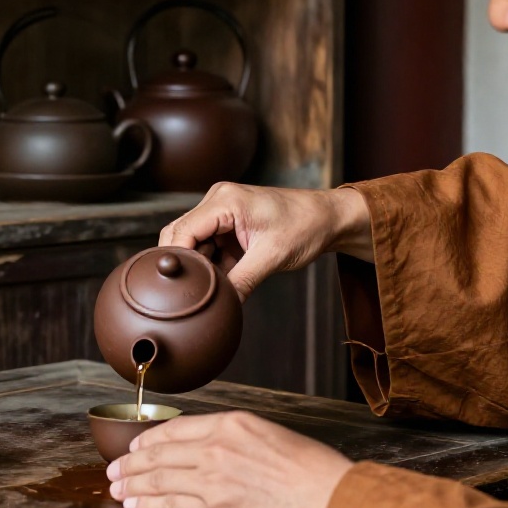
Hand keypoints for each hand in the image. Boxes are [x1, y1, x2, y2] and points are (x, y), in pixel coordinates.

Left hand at [106, 411, 354, 507]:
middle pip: (159, 453)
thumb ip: (240, 438)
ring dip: (131, 484)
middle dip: (130, 463)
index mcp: (231, 424)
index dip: (149, 439)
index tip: (136, 446)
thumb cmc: (313, 470)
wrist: (328, 498)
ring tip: (117, 489)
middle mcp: (216, 448)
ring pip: (158, 479)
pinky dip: (146, 505)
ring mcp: (212, 479)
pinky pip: (169, 506)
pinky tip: (134, 506)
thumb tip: (221, 447)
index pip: (176, 428)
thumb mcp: (273, 435)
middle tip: (115, 469)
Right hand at [160, 184, 373, 298]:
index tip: (179, 288)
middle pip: (180, 234)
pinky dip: (211, 263)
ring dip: (199, 265)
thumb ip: (241, 282)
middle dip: (185, 264)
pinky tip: (221, 279)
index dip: (178, 261)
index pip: (182, 231)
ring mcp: (221, 210)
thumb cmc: (306, 226)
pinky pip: (207, 244)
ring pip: (192, 241)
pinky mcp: (228, 222)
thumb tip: (221, 308)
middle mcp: (217, 200)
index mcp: (225, 200)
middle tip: (192, 292)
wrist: (329, 217)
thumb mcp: (272, 258)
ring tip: (211, 287)